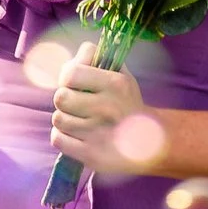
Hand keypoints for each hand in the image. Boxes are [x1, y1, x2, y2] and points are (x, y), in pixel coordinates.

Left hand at [49, 58, 169, 179]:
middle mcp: (108, 107)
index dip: (67, 78)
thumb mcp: (122, 77)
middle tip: (78, 105)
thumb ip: (98, 60)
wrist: (149, 145)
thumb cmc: (127, 106)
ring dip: (65, 119)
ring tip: (81, 121)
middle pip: (60, 97)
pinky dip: (63, 137)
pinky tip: (77, 136)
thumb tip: (76, 54)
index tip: (74, 83)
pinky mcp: (91, 154)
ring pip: (58, 119)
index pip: (70, 73)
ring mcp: (99, 132)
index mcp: (116, 84)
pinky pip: (58, 139)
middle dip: (66, 100)